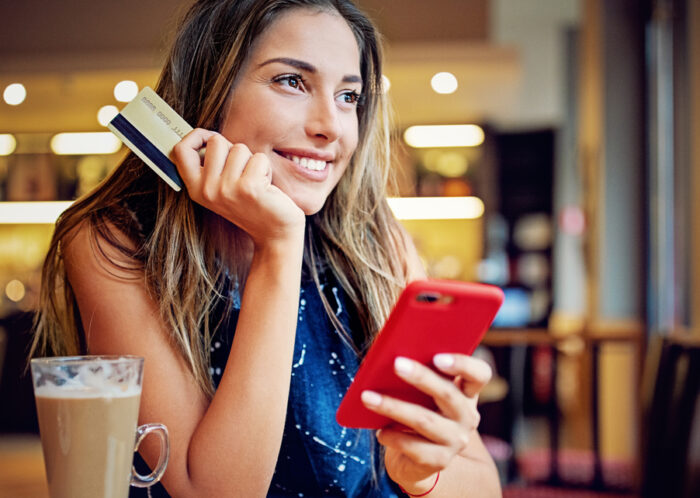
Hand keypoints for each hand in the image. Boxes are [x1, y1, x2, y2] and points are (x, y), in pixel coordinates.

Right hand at [171, 128, 304, 246]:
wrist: (274, 234)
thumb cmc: (251, 205)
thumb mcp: (221, 189)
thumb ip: (211, 166)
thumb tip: (206, 135)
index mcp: (195, 189)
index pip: (180, 150)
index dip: (196, 136)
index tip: (210, 139)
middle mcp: (207, 190)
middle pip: (216, 141)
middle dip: (234, 149)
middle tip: (242, 171)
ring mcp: (226, 189)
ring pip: (239, 148)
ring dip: (252, 161)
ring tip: (255, 181)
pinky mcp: (248, 187)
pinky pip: (258, 158)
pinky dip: (266, 168)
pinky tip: (266, 187)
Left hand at [361, 354, 491, 493]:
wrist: (419, 458)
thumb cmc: (418, 411)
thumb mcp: (421, 392)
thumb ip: (416, 370)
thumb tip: (389, 347)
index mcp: (466, 392)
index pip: (479, 374)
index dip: (463, 364)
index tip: (438, 357)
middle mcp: (467, 416)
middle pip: (448, 394)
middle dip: (421, 377)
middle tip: (396, 363)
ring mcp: (456, 440)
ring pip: (425, 421)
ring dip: (394, 407)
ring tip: (368, 397)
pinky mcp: (440, 460)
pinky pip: (414, 447)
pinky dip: (393, 436)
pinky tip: (379, 431)